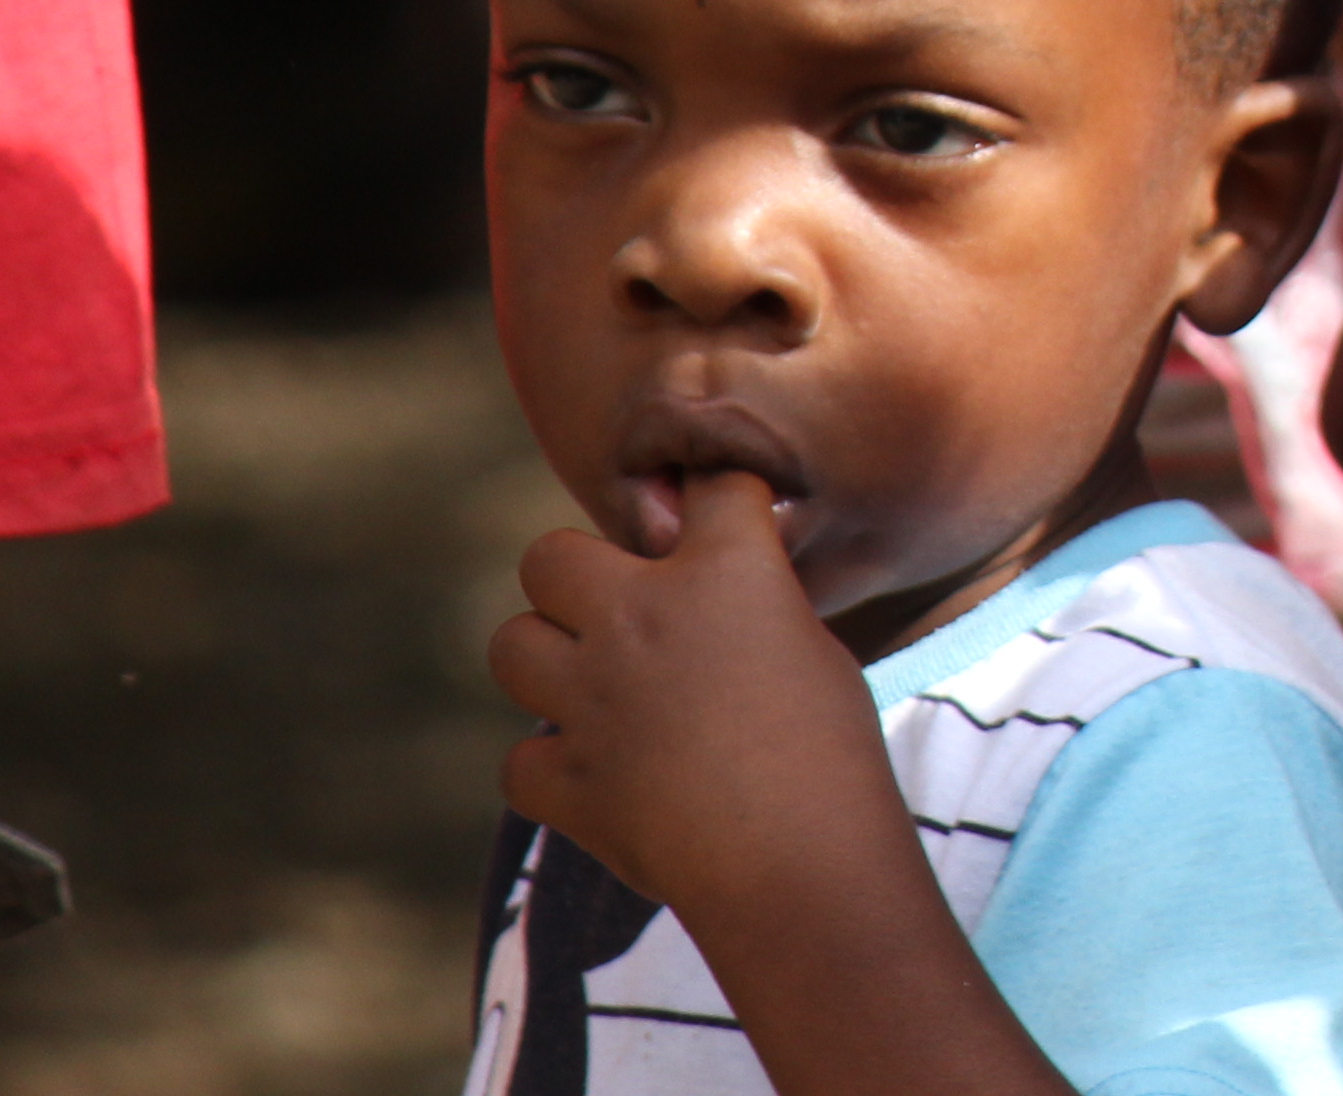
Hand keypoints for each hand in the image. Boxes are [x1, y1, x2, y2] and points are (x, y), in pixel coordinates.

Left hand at [490, 475, 912, 929]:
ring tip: (595, 691)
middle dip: (575, 579)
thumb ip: (747, 608)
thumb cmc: (831, 751)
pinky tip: (598, 780)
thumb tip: (713, 610)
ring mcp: (590, 697)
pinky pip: (521, 759)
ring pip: (510, 645)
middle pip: (549, 555)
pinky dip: (552, 770)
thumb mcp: (811, 649)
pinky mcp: (563, 778)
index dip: (709, 496)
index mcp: (722, 569)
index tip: (715, 517)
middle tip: (619, 618)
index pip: (702, 482)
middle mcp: (639, 616)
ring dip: (546, 662)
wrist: (800, 860)